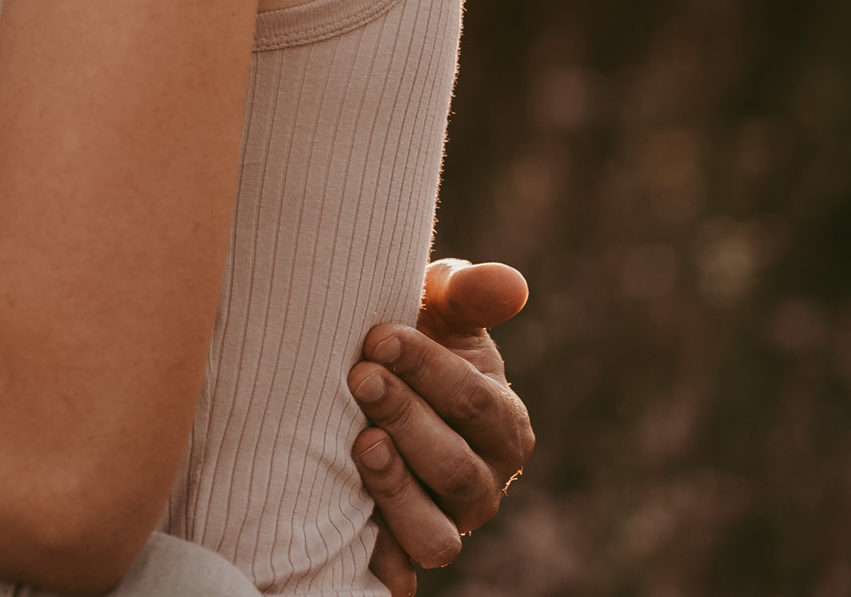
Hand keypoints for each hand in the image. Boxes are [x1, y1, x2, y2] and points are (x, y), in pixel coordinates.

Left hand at [353, 260, 534, 590]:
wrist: (360, 377)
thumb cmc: (407, 335)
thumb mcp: (438, 306)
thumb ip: (468, 294)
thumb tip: (508, 283)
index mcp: (502, 423)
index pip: (475, 402)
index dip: (429, 370)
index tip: (378, 336)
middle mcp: (484, 483)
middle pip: (456, 466)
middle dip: (407, 418)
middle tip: (359, 377)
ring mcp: (445, 523)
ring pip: (436, 533)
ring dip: (397, 489)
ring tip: (360, 442)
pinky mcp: (404, 552)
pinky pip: (400, 572)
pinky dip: (379, 559)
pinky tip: (342, 522)